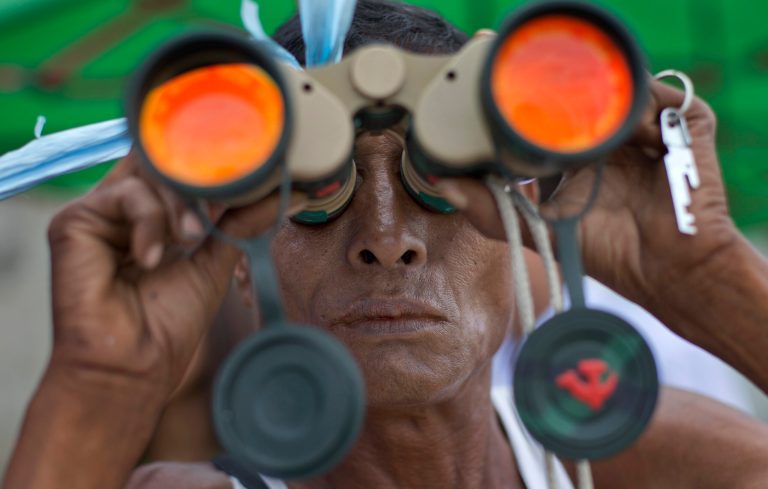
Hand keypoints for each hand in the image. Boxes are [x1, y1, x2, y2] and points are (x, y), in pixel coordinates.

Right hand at [46, 152, 302, 401]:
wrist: (132, 367)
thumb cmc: (168, 324)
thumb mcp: (215, 263)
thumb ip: (240, 222)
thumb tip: (281, 192)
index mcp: (151, 216)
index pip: (178, 169)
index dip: (210, 167)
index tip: (248, 177)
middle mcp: (122, 209)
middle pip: (163, 161)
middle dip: (198, 182)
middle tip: (218, 214)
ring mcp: (97, 213)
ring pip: (148, 173)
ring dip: (181, 205)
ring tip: (192, 239)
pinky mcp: (73, 221)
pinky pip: (125, 196)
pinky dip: (150, 222)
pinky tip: (152, 260)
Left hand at [437, 78, 740, 339]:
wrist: (665, 270)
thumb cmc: (607, 252)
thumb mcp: (538, 229)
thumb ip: (490, 210)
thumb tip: (441, 183)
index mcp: (581, 152)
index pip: (555, 112)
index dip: (534, 104)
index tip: (507, 97)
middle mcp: (614, 136)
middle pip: (587, 94)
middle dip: (564, 94)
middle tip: (540, 99)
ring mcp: (651, 129)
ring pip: (621, 90)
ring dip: (601, 101)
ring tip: (585, 123)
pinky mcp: (689, 127)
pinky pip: (665, 97)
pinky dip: (643, 105)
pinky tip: (626, 130)